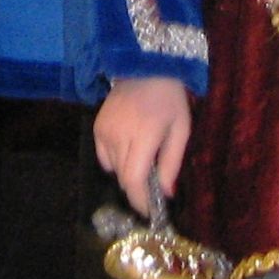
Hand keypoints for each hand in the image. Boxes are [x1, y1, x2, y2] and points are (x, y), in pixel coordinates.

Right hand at [94, 76, 193, 217]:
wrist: (143, 67)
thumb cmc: (169, 98)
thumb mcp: (181, 128)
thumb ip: (172, 162)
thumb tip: (167, 194)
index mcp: (143, 135)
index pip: (134, 179)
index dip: (140, 201)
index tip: (151, 211)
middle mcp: (119, 135)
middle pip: (124, 178)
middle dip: (138, 188)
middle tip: (153, 185)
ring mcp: (104, 132)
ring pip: (114, 170)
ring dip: (128, 173)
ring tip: (143, 159)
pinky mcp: (96, 128)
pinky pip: (104, 158)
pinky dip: (115, 161)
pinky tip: (128, 148)